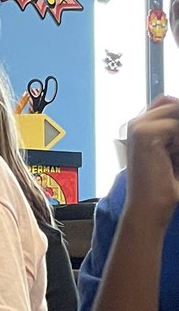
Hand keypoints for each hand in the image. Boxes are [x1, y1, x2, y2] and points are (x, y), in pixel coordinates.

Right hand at [123, 95, 178, 228]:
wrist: (150, 206)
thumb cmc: (164, 183)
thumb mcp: (174, 148)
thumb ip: (175, 128)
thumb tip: (178, 107)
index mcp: (142, 126)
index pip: (171, 103)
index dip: (176, 122)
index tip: (173, 147)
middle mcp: (136, 123)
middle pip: (174, 106)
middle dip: (177, 130)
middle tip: (172, 154)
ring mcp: (137, 127)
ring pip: (177, 113)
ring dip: (178, 138)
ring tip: (171, 158)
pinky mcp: (143, 134)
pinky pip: (176, 125)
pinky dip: (178, 144)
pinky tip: (169, 160)